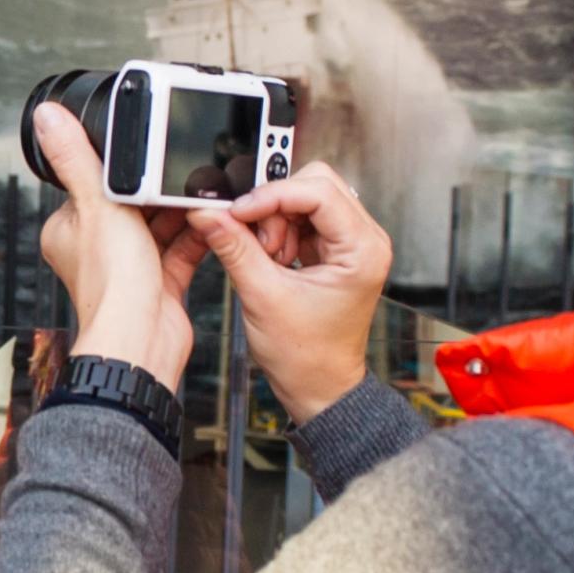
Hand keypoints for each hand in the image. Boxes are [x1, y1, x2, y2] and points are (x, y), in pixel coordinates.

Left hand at [32, 101, 200, 389]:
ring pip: (161, 226)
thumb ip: (77, 159)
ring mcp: (130, 266)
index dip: (123, 169)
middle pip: (134, 204)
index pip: (95, 184)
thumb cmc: (111, 285)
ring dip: (182, 211)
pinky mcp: (160, 282)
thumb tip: (48, 119)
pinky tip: (212, 220)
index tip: (147, 152)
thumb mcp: (96, 206)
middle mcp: (98, 248)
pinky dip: (198, 235)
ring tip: (203, 191)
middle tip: (183, 169)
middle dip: (160, 189)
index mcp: (70, 229)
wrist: (143, 340)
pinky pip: (182, 249)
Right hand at [187, 161, 390, 421]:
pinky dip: (280, 232)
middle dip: (275, 207)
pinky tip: (273, 260)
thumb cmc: (306, 356)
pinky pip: (303, 218)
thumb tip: (208, 214)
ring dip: (276, 221)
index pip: (318, 192)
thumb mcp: (262, 297)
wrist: (319, 387)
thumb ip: (234, 248)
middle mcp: (365, 240)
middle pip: (315, 185)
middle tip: (256, 240)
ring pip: (306, 198)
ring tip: (267, 258)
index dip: (272, 196)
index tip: (239, 211)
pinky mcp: (336, 250)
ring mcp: (352, 243)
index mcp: (362, 250)